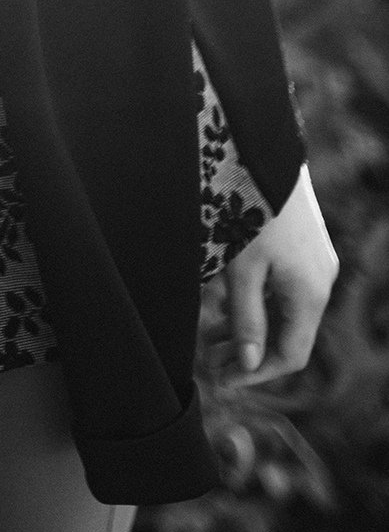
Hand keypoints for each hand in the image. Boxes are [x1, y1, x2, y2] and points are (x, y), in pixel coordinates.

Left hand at [220, 164, 337, 385]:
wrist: (266, 152)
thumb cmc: (251, 208)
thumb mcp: (242, 269)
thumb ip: (246, 319)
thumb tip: (249, 366)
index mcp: (311, 293)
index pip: (290, 354)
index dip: (257, 374)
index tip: (222, 379)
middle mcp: (321, 281)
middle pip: (288, 334)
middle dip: (250, 354)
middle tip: (211, 363)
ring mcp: (315, 262)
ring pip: (285, 311)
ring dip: (252, 328)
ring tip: (212, 340)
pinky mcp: (304, 245)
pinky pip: (286, 289)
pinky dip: (259, 303)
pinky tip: (227, 306)